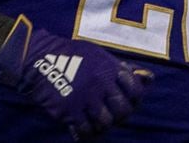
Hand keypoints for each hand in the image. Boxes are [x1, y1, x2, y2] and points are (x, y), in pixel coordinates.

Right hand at [0, 15, 152, 138]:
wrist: (39, 59)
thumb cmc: (71, 55)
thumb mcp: (99, 55)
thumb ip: (122, 68)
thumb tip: (149, 79)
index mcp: (109, 69)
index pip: (136, 91)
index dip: (134, 97)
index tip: (124, 97)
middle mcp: (101, 84)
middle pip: (123, 111)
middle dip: (120, 115)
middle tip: (111, 113)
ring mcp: (85, 98)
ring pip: (106, 123)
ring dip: (103, 124)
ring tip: (96, 120)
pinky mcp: (69, 110)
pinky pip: (86, 131)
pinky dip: (86, 133)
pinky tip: (82, 126)